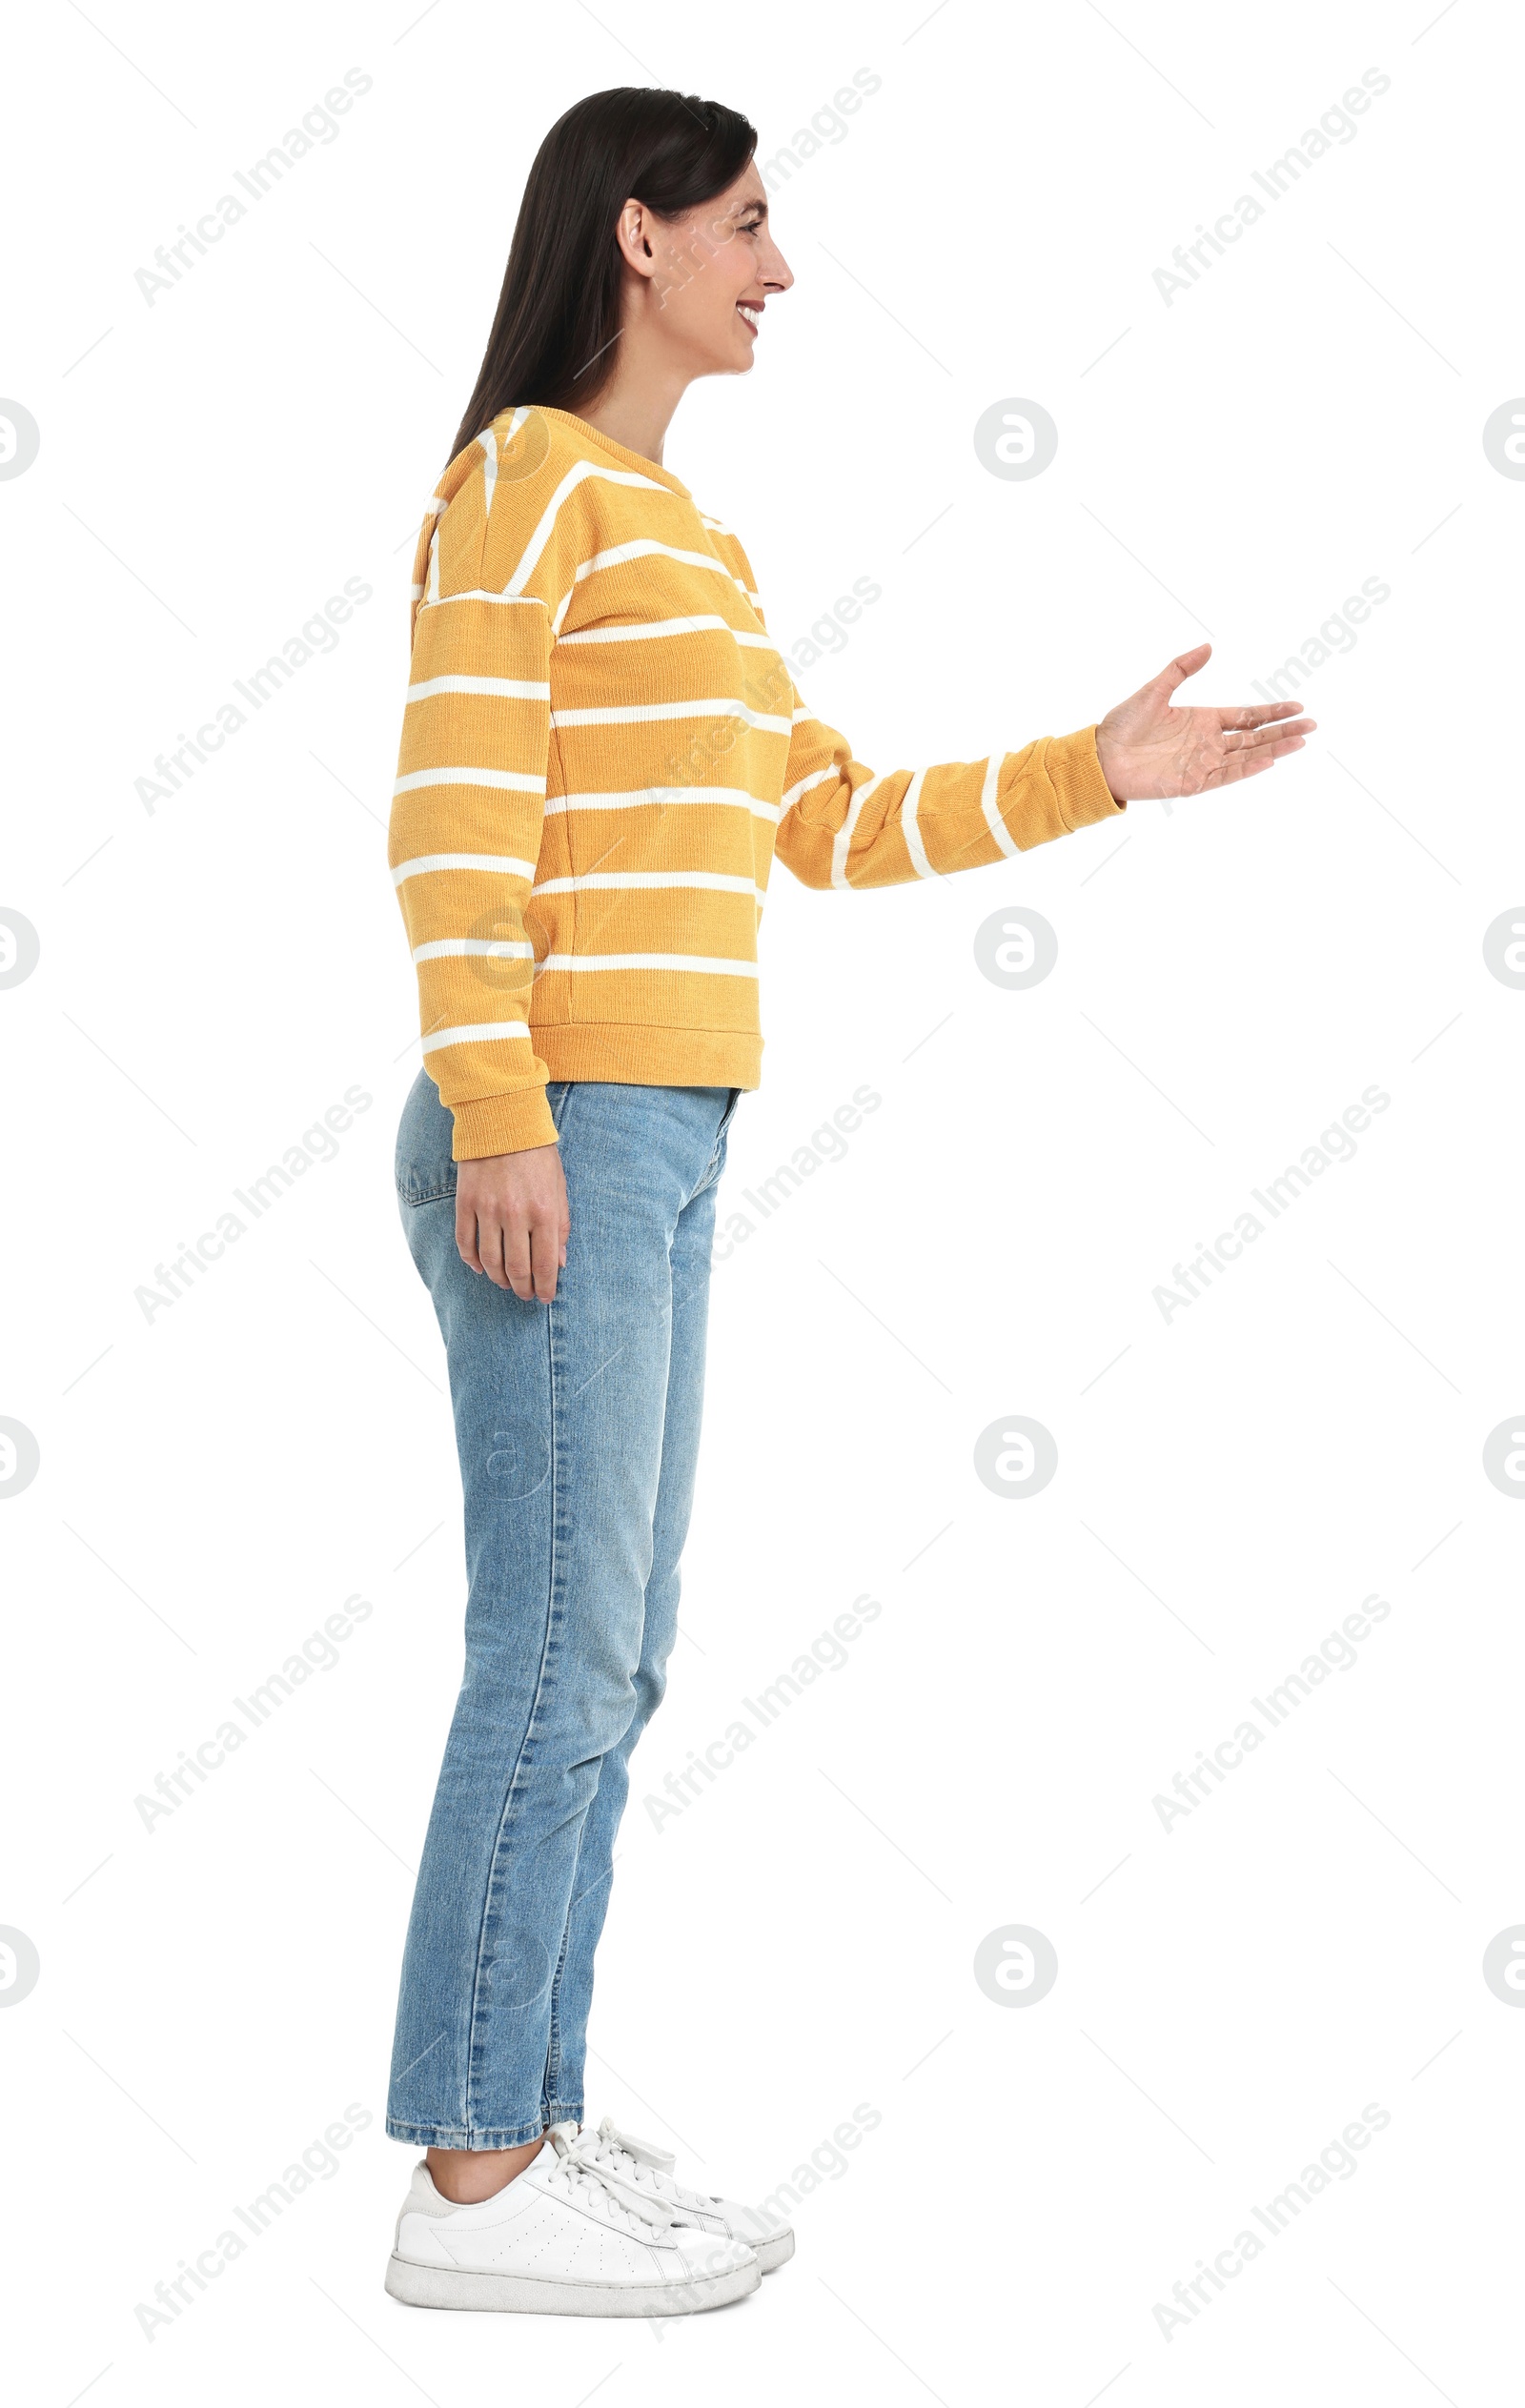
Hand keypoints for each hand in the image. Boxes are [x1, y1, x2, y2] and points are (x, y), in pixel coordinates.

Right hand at [456, 1143, 568, 1301]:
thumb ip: (561, 1226)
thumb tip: (559, 1263)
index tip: (544, 1297)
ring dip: (498, 1278)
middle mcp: (515, 1215)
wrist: (502, 1121)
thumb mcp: (559, 1188)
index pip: (544, 1264)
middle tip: (524, 1295)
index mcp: (544, 1212)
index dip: (545, 1287)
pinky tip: (480, 1267)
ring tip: (505, 1282)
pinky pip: (465, 1243)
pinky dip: (472, 1261)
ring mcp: (487, 1210)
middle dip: (522, 1289)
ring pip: (490, 1261)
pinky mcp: (465, 1203)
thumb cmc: (537, 1155)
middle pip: (516, 1269)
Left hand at [1094, 642, 1314, 801]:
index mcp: (1204, 720)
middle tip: (1312, 726)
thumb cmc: (1124, 724)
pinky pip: (1225, 776)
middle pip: (1255, 737)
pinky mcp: (1192, 783)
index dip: (1272, 712)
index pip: (1248, 716)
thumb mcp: (1155, 689)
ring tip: (1300, 743)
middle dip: (1283, 732)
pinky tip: (1267, 761)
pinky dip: (1246, 769)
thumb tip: (1209, 646)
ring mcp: (1202, 763)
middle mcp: (1208, 742)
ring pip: (1246, 757)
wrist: (1101, 755)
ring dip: (1273, 750)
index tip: (1298, 707)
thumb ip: (1182, 668)